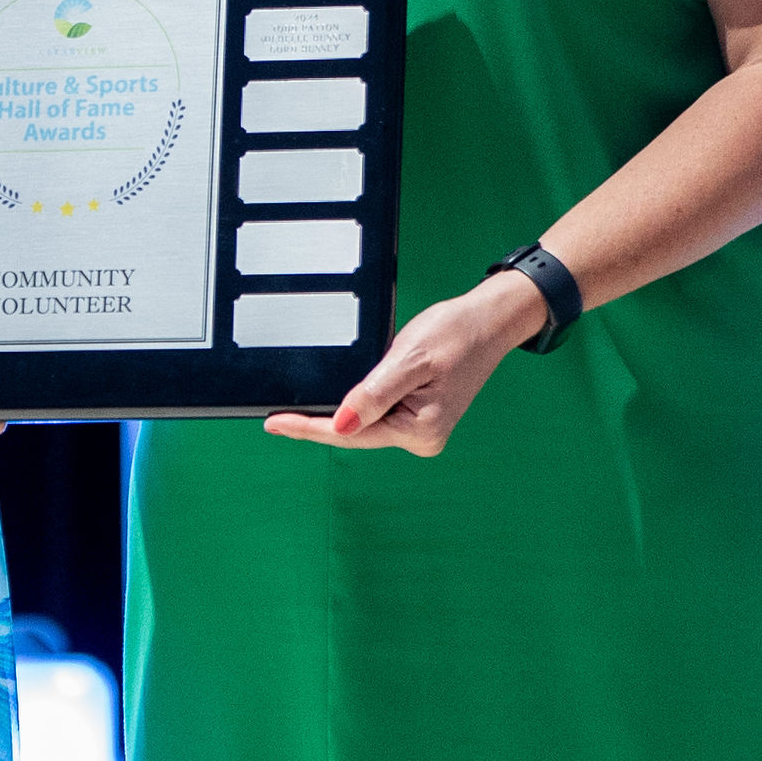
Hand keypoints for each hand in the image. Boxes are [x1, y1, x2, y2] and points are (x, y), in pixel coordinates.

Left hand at [265, 270, 548, 455]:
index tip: (273, 423)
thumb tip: (341, 424)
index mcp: (419, 430)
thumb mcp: (409, 359)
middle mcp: (421, 438)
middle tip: (274, 416)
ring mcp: (422, 429)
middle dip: (317, 423)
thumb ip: (374, 394)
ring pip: (365, 424)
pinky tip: (334, 400)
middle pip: (355, 433)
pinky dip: (355, 405)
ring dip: (335, 414)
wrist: (488, 322)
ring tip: (297, 408)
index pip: (350, 433)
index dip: (308, 428)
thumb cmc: (455, 334)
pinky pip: (378, 414)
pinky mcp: (420, 416)